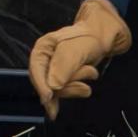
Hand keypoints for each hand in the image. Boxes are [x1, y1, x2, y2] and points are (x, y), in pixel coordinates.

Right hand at [27, 0, 131, 117]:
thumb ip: (64, 66)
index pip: (36, 70)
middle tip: (90, 72)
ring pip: (59, 90)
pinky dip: (75, 92)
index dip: (41, 85)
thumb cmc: (88, 39)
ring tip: (92, 71)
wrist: (101, 39)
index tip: (48, 97)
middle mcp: (44, 61)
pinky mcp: (60, 80)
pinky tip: (85, 90)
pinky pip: (63, 93)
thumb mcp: (76, 49)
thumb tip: (53, 86)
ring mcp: (52, 71)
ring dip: (78, 84)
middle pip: (48, 84)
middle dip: (70, 83)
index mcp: (42, 49)